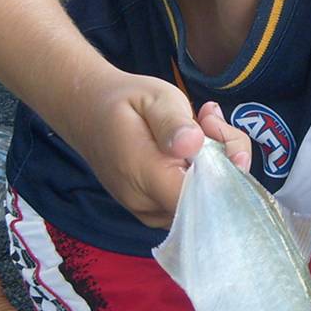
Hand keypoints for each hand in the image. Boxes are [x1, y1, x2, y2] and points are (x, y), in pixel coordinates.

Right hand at [81, 76, 250, 226]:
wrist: (87, 112)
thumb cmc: (124, 101)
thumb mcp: (153, 97)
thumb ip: (173, 122)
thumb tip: (193, 145)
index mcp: (144, 175)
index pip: (202, 196)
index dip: (224, 169)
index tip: (217, 131)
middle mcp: (146, 204)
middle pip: (208, 201)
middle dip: (223, 160)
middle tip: (209, 119)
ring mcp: (150, 212)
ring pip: (203, 202)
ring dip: (214, 165)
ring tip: (200, 125)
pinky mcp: (154, 212)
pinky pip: (190, 201)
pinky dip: (200, 175)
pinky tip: (192, 146)